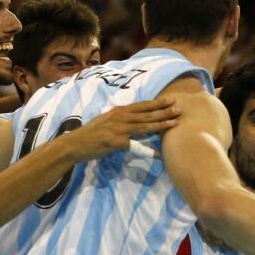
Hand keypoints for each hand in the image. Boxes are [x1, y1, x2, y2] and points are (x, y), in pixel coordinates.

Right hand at [62, 98, 180, 161]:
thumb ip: (120, 119)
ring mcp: (118, 129)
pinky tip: (158, 154)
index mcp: (118, 112)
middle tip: (179, 108)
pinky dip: (147, 150)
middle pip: (146, 113)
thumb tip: (133, 118)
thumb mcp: (106, 121)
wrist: (75, 143)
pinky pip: (135, 146)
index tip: (170, 100)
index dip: (156, 103)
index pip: (141, 106)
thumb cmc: (91, 134)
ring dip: (160, 124)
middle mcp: (120, 117)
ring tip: (174, 123)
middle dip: (163, 111)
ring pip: (143, 126)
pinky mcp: (115, 142)